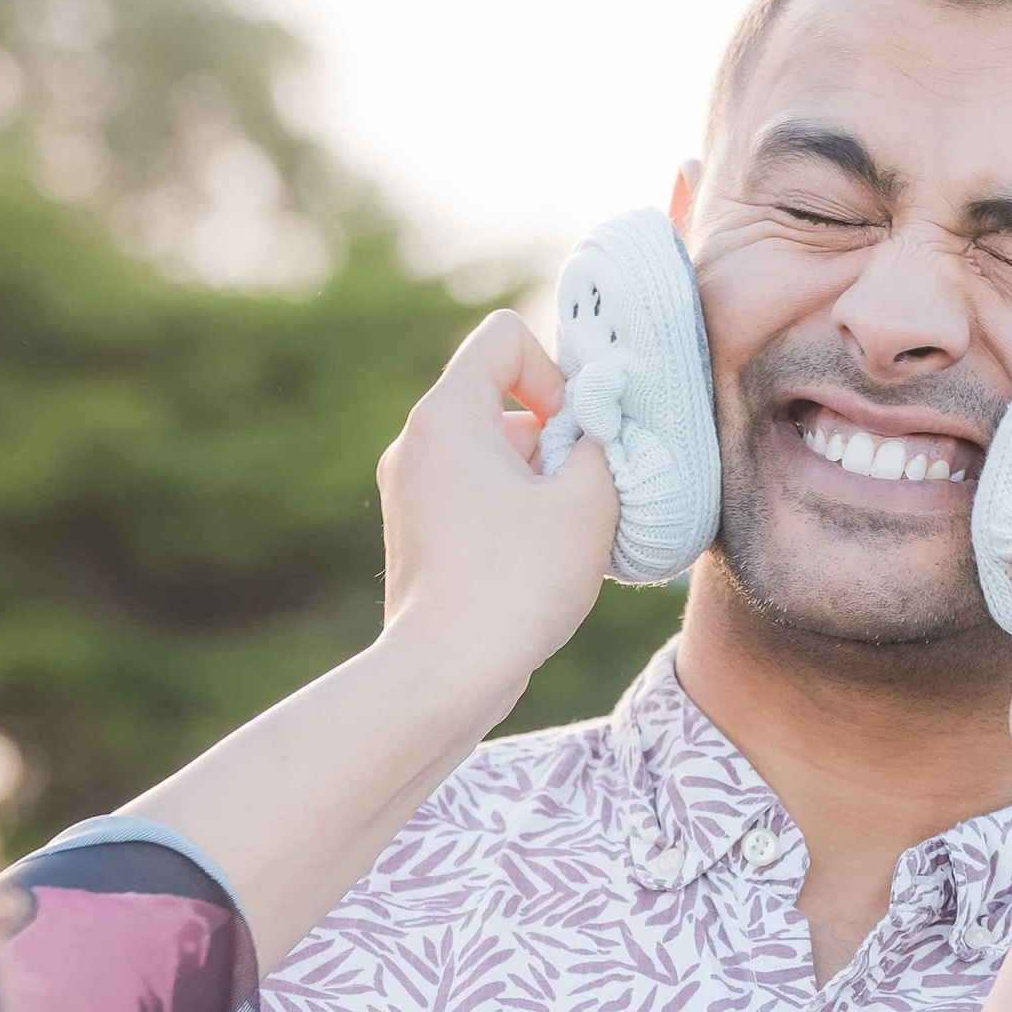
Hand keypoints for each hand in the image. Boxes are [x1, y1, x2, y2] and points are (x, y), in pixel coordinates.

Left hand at [378, 308, 619, 724]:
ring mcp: (407, 491)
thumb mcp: (589, 503)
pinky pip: (471, 499)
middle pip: (501, 404)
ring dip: (536, 486)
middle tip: (579, 500)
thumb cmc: (517, 585)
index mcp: (447, 414)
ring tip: (561, 543)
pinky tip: (533, 570)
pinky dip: (509, 518)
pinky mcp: (413, 535)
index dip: (554, 373)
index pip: (504, 337)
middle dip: (553, 442)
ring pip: (489, 458)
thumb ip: (604, 442)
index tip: (572, 435)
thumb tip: (603, 421)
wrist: (445, 674)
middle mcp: (415, 442)